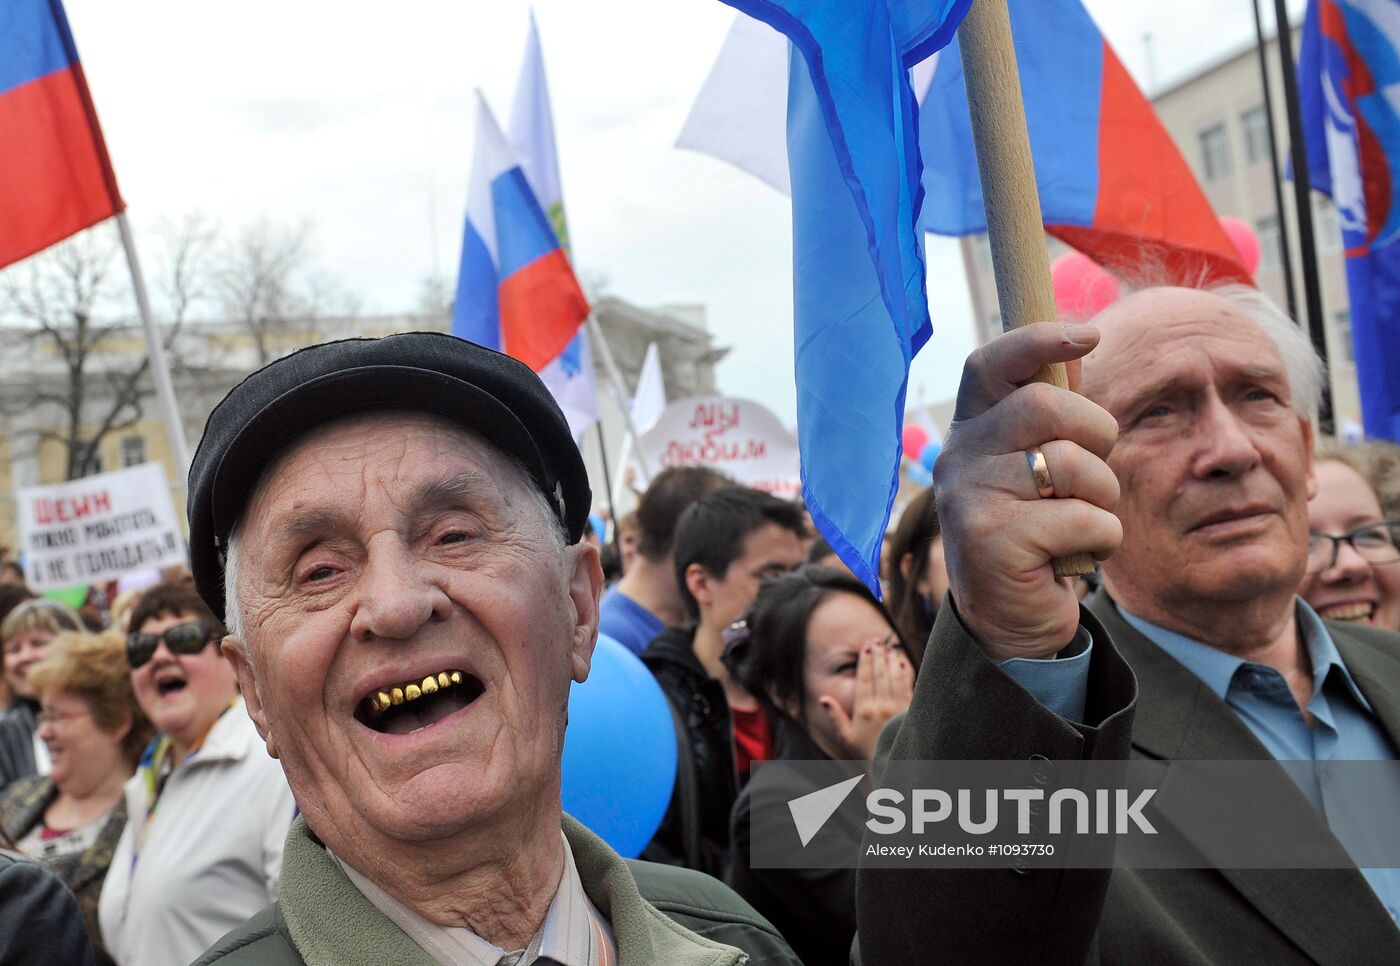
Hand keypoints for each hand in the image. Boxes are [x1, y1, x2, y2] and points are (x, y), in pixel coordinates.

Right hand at [820, 642, 914, 762]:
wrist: (893, 764)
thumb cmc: (867, 751)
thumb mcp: (846, 736)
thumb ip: (835, 716)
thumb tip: (823, 698)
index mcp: (864, 710)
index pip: (864, 680)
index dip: (865, 661)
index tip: (866, 647)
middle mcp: (881, 707)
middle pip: (879, 675)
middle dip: (878, 656)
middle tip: (876, 641)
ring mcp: (897, 708)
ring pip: (894, 678)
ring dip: (891, 661)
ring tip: (889, 648)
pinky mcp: (910, 711)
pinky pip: (909, 687)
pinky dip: (906, 673)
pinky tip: (903, 662)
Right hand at [934, 323, 1120, 661]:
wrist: (1009, 621)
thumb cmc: (1036, 532)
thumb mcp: (1036, 468)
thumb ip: (1051, 417)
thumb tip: (1081, 344)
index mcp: (970, 430)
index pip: (991, 364)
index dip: (1038, 340)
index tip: (1089, 334)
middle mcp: (958, 457)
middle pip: (1045, 405)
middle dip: (1096, 433)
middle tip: (1093, 472)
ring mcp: (969, 497)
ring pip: (1073, 464)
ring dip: (1103, 496)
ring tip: (1082, 522)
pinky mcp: (992, 539)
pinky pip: (1084, 518)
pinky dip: (1101, 539)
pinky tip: (1074, 556)